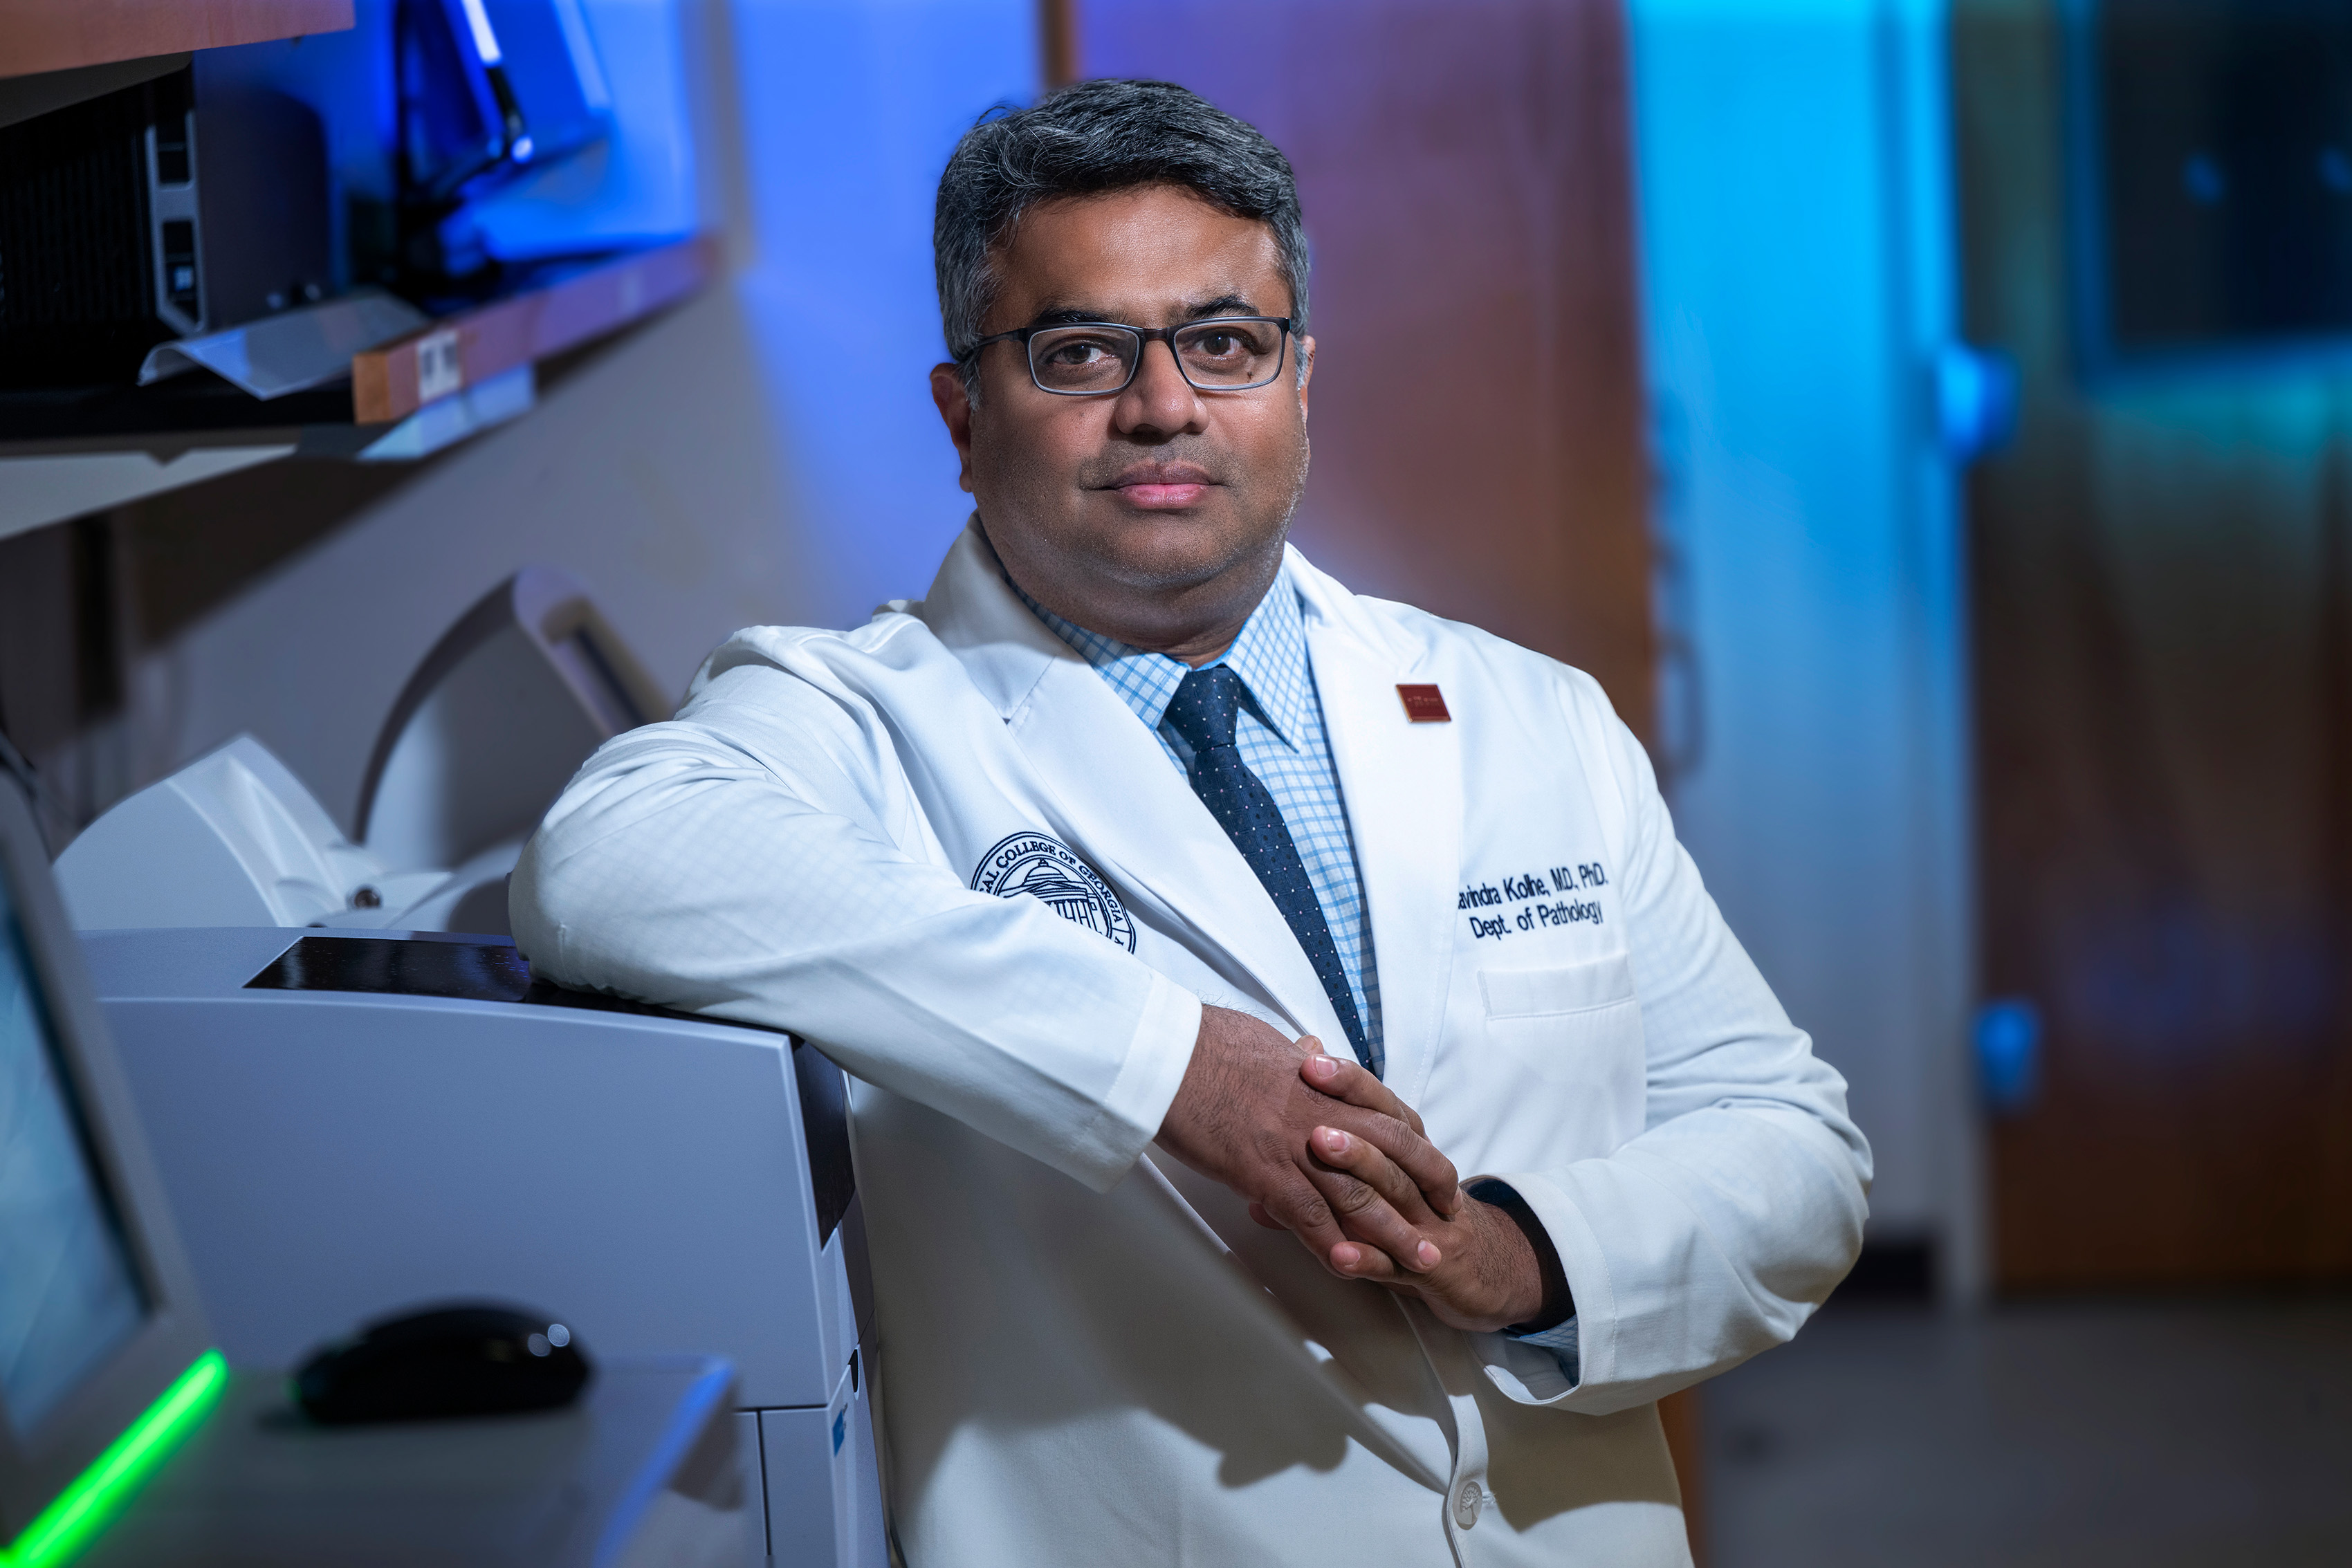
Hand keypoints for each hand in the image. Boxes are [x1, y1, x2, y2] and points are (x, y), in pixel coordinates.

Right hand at [1156, 1006, 1461, 1276]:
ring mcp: (1299, 1144)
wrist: (1171, 1052)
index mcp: (1326, 1082)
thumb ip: (1295, 1054)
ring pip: (1361, 1195)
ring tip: (1422, 1260)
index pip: (1390, 1118)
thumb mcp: (1265, 1040)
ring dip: (1394, 1233)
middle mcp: (1324, 1113)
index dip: (1416, 1150)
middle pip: (1392, 1158)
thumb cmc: (1208, 1043)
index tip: (1431, 1172)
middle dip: (1424, 1194)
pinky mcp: (1267, 1171)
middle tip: (1445, 1223)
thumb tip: (1307, 1050)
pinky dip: (1334, 1246)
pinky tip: (1352, 1268)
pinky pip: (1310, 1217)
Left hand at [1294, 1069, 1551, 1332]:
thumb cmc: (1413, 1210)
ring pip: (1393, 1193)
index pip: (1381, 1103)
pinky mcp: (1428, 1268)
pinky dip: (1365, 1258)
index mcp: (1408, 1146)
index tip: (1311, 1060)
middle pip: (1390, 1142)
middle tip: (1314, 1114)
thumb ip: (1334, 1139)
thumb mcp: (1380, 1169)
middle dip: (1351, 1124)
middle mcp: (1420, 1176)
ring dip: (1357, 1175)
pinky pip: (1392, 1263)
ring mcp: (1426, 1221)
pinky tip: (1338, 1254)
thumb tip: (1283, 1098)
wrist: (1478, 1267)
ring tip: (1321, 1154)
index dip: (1350, 1082)